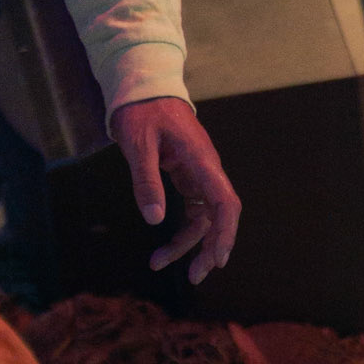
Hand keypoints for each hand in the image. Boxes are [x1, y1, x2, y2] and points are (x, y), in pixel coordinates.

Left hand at [108, 95, 240, 284]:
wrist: (143, 87)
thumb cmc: (142, 111)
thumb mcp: (137, 144)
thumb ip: (146, 180)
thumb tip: (155, 220)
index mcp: (200, 159)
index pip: (225, 201)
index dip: (225, 232)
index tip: (217, 259)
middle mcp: (206, 169)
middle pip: (220, 215)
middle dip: (211, 247)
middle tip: (194, 276)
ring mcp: (199, 174)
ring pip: (204, 218)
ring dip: (189, 244)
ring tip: (160, 264)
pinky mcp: (188, 176)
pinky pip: (193, 210)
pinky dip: (181, 230)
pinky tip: (166, 248)